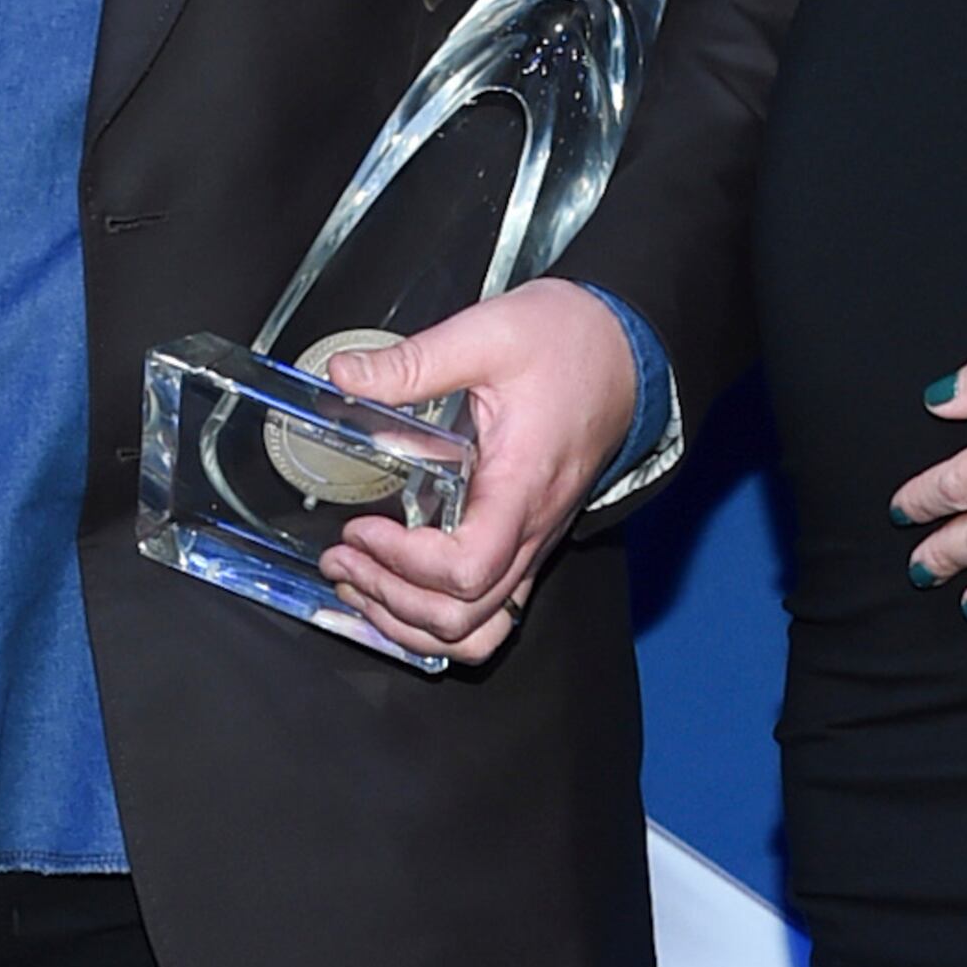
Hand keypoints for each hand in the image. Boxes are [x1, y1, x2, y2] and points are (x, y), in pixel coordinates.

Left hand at [316, 277, 642, 665]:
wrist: (623, 352)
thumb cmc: (570, 346)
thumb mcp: (487, 335)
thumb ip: (414, 362)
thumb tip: (345, 373)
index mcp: (521, 486)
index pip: (467, 567)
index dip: (404, 562)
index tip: (364, 528)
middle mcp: (532, 530)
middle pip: (463, 615)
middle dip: (389, 596)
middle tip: (343, 558)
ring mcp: (533, 545)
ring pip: (476, 631)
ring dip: (409, 622)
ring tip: (359, 584)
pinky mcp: (528, 545)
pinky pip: (489, 615)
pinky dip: (436, 621)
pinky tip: (396, 594)